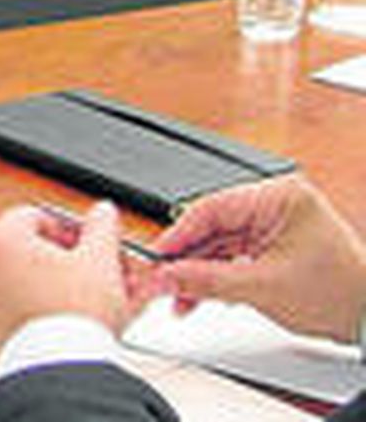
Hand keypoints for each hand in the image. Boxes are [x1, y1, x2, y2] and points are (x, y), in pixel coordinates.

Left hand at [0, 201, 139, 365]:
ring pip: (22, 284)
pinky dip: (37, 313)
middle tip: (97, 275)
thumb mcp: (101, 260)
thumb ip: (102, 228)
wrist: (57, 373)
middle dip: (69, 262)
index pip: (34, 216)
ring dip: (56, 287)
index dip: (68, 229)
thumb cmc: (74, 317)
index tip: (89, 245)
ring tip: (91, 304)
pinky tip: (68, 323)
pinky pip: (12, 313)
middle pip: (27, 252)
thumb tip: (102, 213)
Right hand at [153, 175, 365, 342]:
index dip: (176, 236)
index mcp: (279, 196)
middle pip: (212, 226)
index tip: (154, 258)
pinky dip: (217, 276)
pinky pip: (234, 254)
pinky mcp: (275, 243)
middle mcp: (276, 203)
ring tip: (179, 298)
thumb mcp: (261, 287)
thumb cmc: (340, 295)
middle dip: (186, 259)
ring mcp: (276, 223)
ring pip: (220, 243)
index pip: (211, 208)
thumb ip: (205, 280)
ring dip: (199, 272)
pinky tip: (200, 296)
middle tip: (161, 281)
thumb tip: (165, 275)